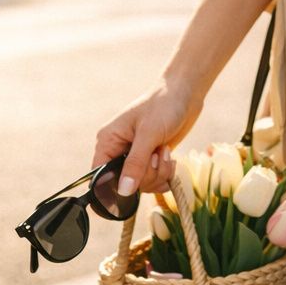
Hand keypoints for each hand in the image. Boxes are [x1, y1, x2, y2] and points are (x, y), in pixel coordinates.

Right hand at [93, 80, 202, 198]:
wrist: (185, 94)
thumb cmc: (163, 106)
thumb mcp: (148, 134)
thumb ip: (135, 163)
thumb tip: (124, 191)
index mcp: (108, 142)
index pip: (100, 176)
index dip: (116, 185)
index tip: (137, 180)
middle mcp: (118, 150)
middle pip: (125, 184)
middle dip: (147, 175)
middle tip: (158, 155)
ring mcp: (136, 156)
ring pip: (142, 183)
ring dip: (159, 173)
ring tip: (166, 152)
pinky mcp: (151, 159)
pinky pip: (154, 179)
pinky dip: (165, 174)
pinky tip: (171, 160)